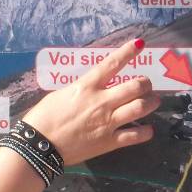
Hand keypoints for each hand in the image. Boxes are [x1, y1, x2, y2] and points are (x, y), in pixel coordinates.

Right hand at [22, 38, 159, 165]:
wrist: (38, 147)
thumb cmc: (43, 118)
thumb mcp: (61, 94)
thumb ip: (82, 89)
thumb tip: (92, 86)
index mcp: (87, 86)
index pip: (112, 64)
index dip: (128, 52)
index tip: (140, 44)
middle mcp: (102, 102)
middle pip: (135, 87)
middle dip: (146, 83)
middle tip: (146, 85)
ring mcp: (108, 122)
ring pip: (140, 108)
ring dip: (151, 102)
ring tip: (153, 101)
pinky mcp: (109, 142)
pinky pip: (136, 135)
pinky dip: (146, 131)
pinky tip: (148, 129)